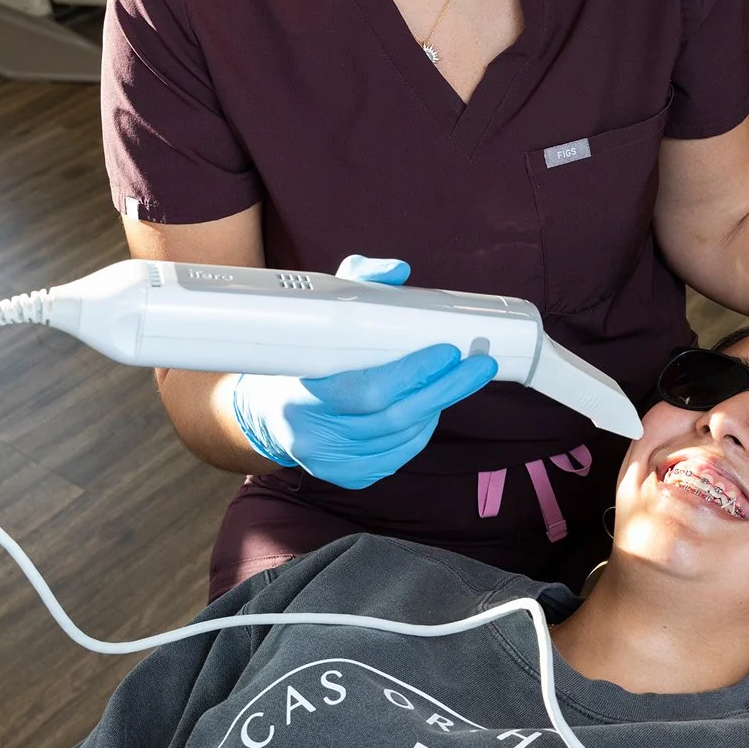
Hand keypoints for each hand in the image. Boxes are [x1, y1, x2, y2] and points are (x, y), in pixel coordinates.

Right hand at [229, 255, 496, 488]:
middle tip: (479, 366)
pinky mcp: (345, 477)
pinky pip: (396, 457)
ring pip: (401, 439)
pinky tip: (427, 409)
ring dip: (435, 408)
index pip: (367, 391)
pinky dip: (419, 432)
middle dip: (445, 390)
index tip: (448, 352)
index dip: (413, 374)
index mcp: (301, 391)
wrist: (269, 408)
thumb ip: (360, 281)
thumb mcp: (325, 307)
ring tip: (454, 381)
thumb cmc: (304, 352)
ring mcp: (328, 463)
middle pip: (394, 418)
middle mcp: (311, 435)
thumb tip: (399, 271)